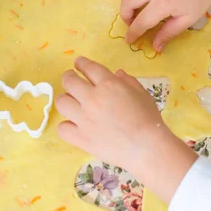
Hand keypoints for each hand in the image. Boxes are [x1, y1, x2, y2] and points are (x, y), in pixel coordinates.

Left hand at [57, 57, 196, 202]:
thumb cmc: (149, 119)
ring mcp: (84, 119)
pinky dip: (66, 126)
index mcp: (108, 84)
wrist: (147, 148)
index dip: (81, 63)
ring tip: (71, 102)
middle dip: (68, 77)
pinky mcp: (80, 138)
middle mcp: (92, 98)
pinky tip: (74, 126)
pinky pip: (62, 128)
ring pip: (61, 102)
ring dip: (65, 99)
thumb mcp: (142, 93)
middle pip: (69, 81)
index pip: (88, 67)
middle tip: (71, 79)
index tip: (78, 63)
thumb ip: (128, 81)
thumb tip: (117, 74)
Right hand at [120, 0, 210, 51]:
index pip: (140, 22)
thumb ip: (169, 33)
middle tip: (132, 21)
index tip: (130, 39)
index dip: (133, 33)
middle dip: (125, 15)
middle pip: (128, 2)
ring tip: (131, 2)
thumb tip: (155, 47)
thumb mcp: (187, 19)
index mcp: (162, 3)